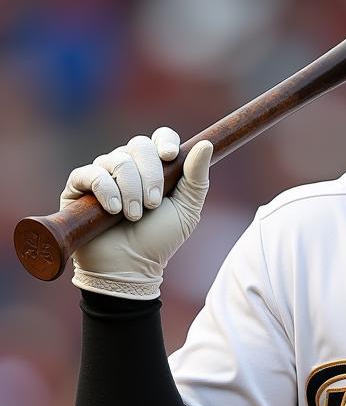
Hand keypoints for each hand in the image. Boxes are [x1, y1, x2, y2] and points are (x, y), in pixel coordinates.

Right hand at [61, 128, 213, 299]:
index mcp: (155, 168)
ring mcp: (103, 174)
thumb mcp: (186, 210)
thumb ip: (197, 179)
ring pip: (117, 160)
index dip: (165, 141)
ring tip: (134, 215)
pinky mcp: (78, 187)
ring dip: (130, 190)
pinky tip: (113, 209)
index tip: (170, 156)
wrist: (130, 267)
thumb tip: (205, 144)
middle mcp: (128, 166)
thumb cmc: (159, 240)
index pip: (160, 138)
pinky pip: (91, 173)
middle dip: (150, 174)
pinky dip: (105, 189)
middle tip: (153, 204)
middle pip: (139, 145)